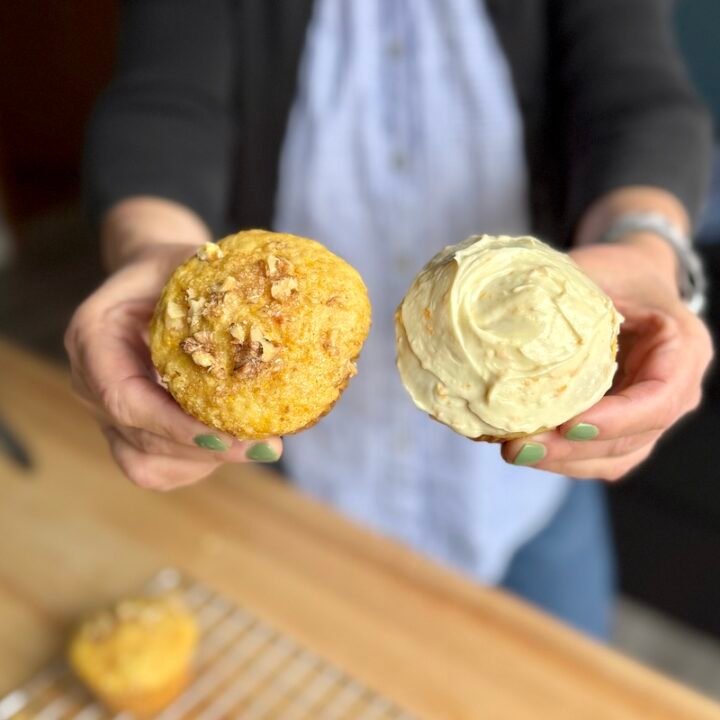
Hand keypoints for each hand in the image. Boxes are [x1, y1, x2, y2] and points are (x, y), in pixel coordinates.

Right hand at [65, 241, 282, 489]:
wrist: (150, 279)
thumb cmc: (172, 266)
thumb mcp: (190, 257)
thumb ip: (221, 282)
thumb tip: (288, 312)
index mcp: (94, 335)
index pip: (125, 398)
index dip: (176, 425)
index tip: (231, 435)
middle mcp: (90, 380)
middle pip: (140, 438)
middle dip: (205, 449)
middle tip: (267, 446)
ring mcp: (103, 411)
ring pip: (145, 463)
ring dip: (203, 460)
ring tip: (254, 444)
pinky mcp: (125, 429)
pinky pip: (154, 467)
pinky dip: (196, 463)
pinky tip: (233, 443)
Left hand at [501, 235, 712, 479]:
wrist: (630, 281)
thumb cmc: (616, 271)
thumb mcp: (597, 269)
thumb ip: (564, 291)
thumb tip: (495, 313)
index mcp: (681, 349)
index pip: (659, 398)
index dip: (617, 419)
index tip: (567, 424)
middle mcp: (675, 391)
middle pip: (633, 440)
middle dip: (573, 450)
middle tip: (519, 447)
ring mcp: (650, 416)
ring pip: (614, 459)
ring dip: (563, 462)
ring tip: (514, 451)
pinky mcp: (622, 427)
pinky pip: (597, 457)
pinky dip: (561, 458)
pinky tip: (520, 446)